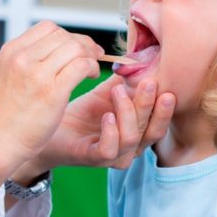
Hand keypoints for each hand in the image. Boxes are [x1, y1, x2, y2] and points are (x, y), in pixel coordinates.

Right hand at [0, 21, 104, 171]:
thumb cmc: (7, 114)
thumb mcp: (11, 75)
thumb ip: (29, 59)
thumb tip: (61, 47)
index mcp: (11, 51)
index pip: (48, 28)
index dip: (68, 36)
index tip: (76, 49)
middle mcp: (21, 58)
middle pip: (63, 35)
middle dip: (83, 44)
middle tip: (92, 57)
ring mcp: (36, 74)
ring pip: (75, 47)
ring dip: (89, 55)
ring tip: (90, 70)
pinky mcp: (52, 91)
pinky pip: (81, 65)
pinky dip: (91, 68)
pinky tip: (90, 77)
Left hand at [15, 75, 174, 177]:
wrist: (51, 128)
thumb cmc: (82, 113)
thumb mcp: (107, 92)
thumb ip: (126, 80)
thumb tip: (142, 58)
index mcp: (138, 131)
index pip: (159, 121)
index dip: (165, 105)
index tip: (164, 83)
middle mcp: (131, 146)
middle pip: (151, 130)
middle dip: (150, 105)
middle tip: (148, 83)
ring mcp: (114, 155)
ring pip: (131, 138)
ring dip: (128, 112)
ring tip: (118, 91)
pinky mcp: (93, 158)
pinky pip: (109, 150)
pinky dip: (111, 132)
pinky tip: (106, 115)